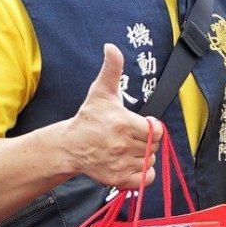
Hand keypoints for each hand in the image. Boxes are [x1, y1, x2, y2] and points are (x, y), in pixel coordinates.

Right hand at [58, 45, 158, 192]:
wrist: (69, 146)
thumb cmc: (89, 119)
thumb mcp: (101, 92)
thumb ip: (111, 69)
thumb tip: (111, 47)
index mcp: (123, 124)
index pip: (156, 131)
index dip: (150, 128)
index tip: (138, 125)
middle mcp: (122, 145)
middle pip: (154, 146)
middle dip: (146, 141)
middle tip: (129, 137)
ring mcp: (120, 164)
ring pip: (150, 161)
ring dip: (144, 156)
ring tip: (127, 149)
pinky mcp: (117, 179)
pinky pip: (145, 179)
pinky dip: (143, 174)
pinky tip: (131, 163)